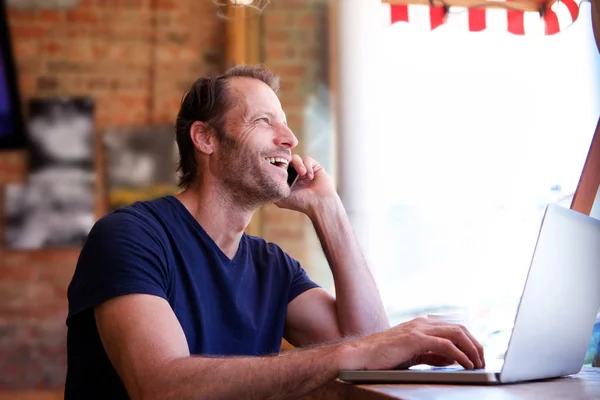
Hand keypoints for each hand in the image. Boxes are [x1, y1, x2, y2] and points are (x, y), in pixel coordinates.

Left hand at [275, 155, 336, 213]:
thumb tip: (259, 182)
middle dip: (287, 163)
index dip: (277, 166)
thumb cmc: (300, 203)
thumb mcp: (281, 199)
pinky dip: (307, 166)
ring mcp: (304, 170)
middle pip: (286, 160)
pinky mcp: (314, 167)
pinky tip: (309, 177)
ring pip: (296, 158)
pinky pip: (307, 159)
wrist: (319, 203)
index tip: (276, 169)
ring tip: (302, 174)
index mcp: (287, 180)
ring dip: (299, 165)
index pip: (278, 167)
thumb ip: (271, 190)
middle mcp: (295, 174)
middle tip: (287, 168)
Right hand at [342, 317, 485, 370]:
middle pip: (459, 328)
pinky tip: (466, 364)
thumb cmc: (383, 356)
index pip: (454, 327)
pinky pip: (446, 345)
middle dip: (475, 344)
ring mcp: (418, 329)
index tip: (478, 355)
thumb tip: (453, 359)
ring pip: (456, 334)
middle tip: (483, 361)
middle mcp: (422, 323)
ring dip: (471, 349)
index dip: (470, 341)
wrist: (360, 355)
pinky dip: (460, 354)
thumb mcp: (413, 355)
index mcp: (421, 324)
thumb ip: (432, 355)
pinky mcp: (415, 339)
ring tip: (478, 364)